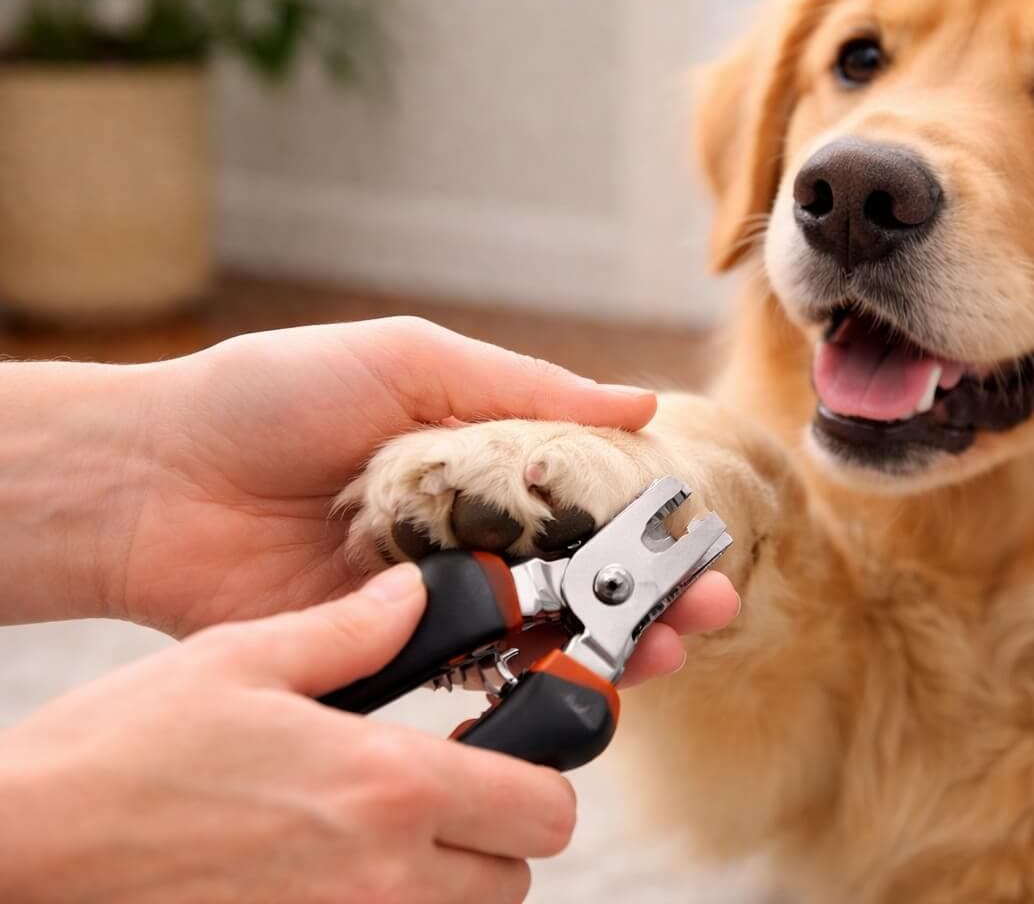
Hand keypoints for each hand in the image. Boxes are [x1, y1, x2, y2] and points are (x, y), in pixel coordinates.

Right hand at [0, 565, 573, 903]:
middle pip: (516, 876)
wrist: (25, 850)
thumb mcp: (242, 660)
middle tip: (446, 791)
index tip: (507, 751)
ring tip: (383, 832)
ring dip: (448, 878)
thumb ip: (352, 631)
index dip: (541, 778)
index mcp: (388, 786)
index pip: (545, 808)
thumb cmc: (119, 755)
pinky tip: (331, 870)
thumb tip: (413, 595)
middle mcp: (383, 877)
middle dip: (498, 832)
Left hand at [96, 318, 736, 655]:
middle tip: (710, 609)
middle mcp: (465, 529)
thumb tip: (644, 399)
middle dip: (652, 592)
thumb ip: (526, 389)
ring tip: (665, 651)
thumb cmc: (270, 396)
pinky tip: (575, 682)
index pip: (590, 492)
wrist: (151, 478)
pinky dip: (527, 678)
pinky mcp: (386, 650)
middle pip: (581, 570)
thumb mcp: (409, 361)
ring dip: (610, 642)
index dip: (651, 517)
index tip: (706, 538)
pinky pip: (471, 670)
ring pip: (541, 627)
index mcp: (478, 456)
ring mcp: (430, 594)